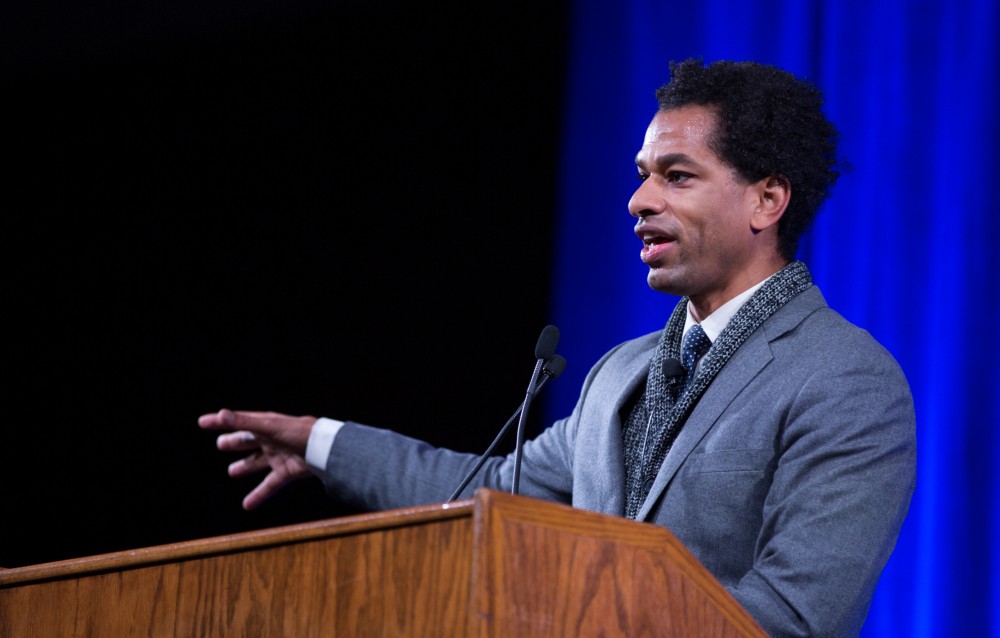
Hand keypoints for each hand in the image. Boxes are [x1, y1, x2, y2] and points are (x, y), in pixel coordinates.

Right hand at [198, 409, 317, 510]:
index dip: (221, 421)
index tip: (203, 422)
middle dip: (235, 442)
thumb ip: (244, 422)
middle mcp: (271, 439)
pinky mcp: (286, 472)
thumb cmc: (298, 432)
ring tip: (232, 471)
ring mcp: (278, 456)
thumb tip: (221, 415)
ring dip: (244, 467)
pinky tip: (246, 505)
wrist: (324, 449)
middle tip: (220, 444)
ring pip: (256, 462)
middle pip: (248, 441)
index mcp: (265, 425)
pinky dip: (258, 495)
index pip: (239, 421)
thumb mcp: (268, 426)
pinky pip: (269, 485)